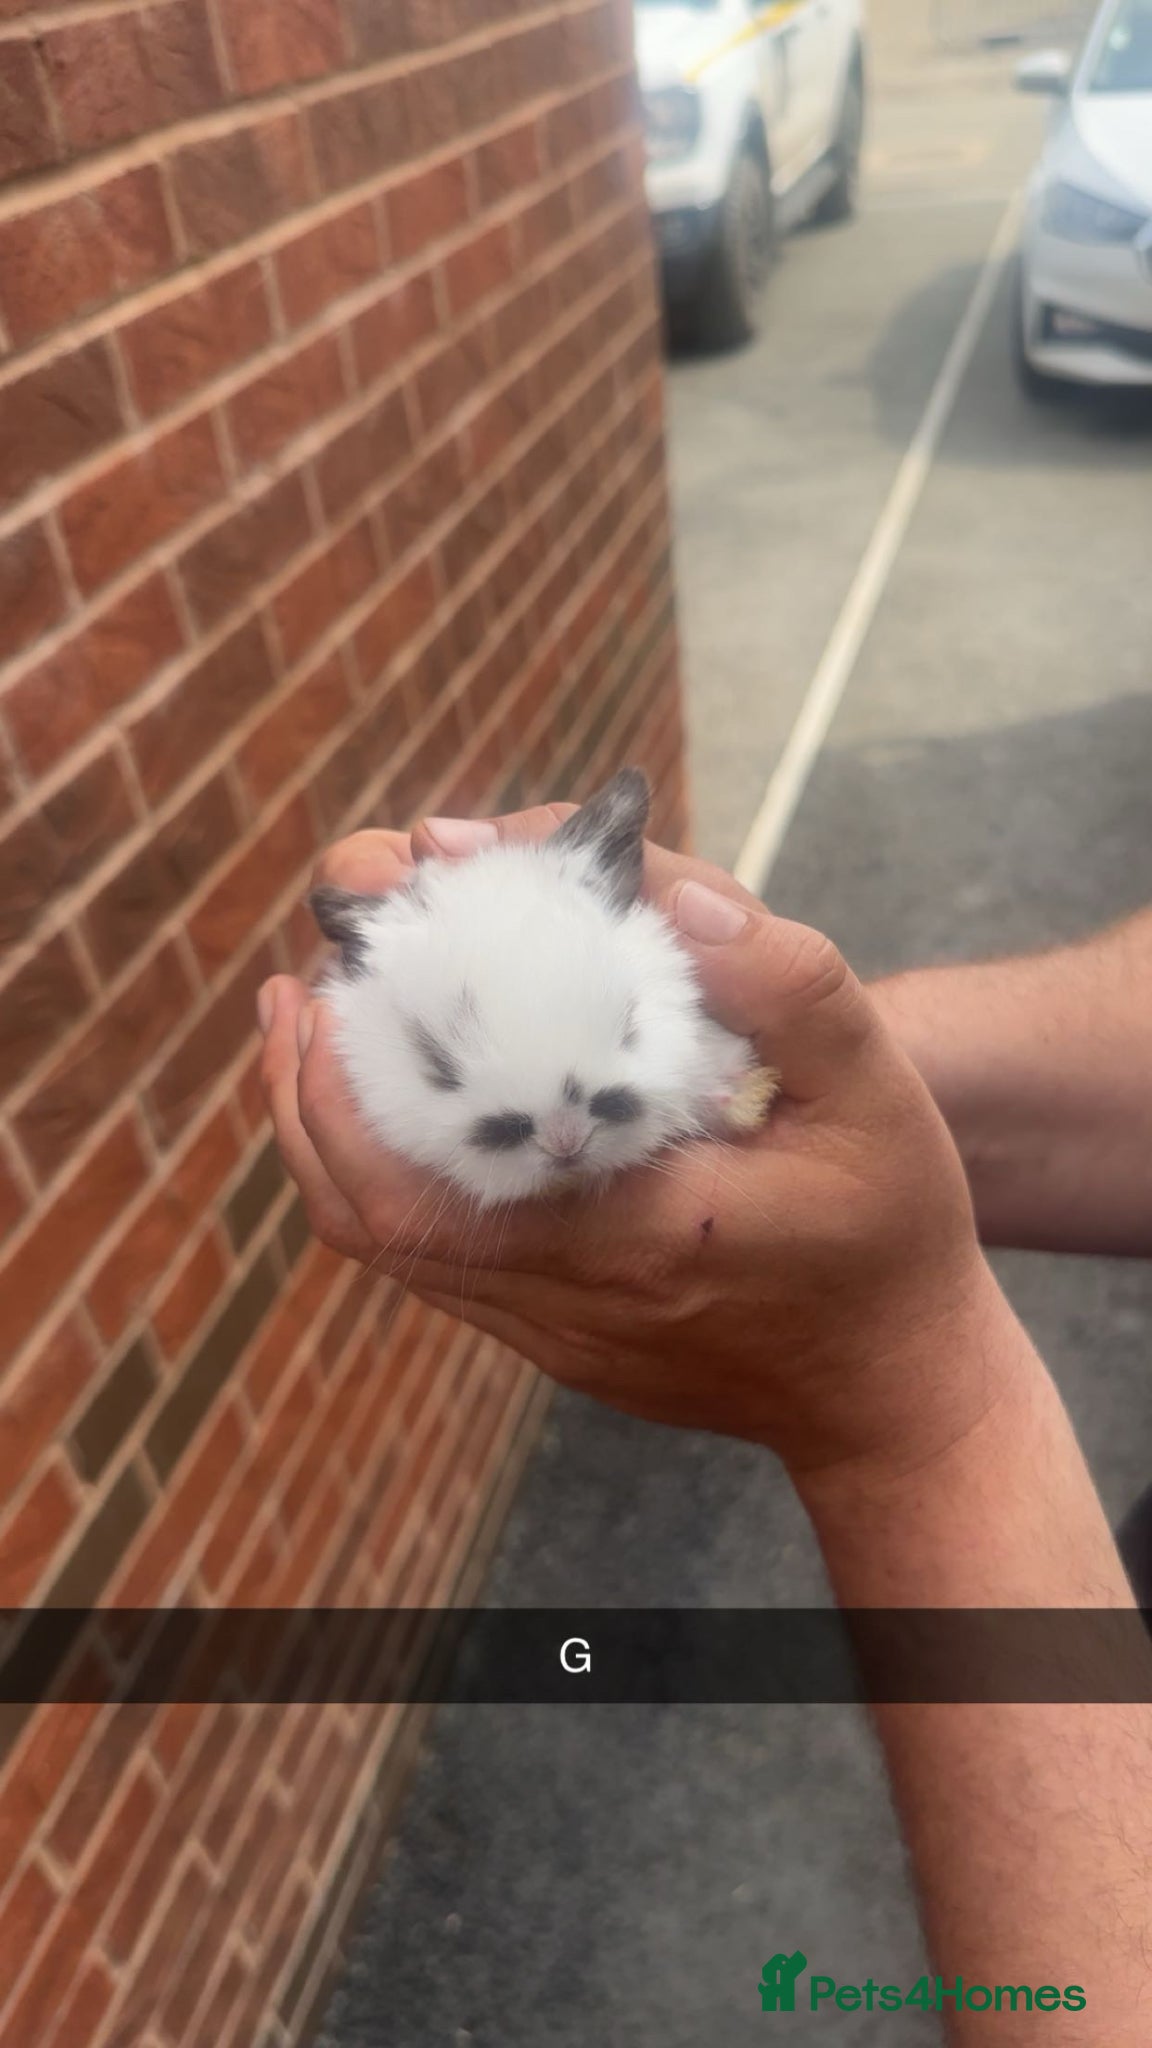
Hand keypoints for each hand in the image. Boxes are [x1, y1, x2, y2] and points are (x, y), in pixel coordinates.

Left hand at [259, 804, 1007, 1485]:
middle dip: (307, 1085)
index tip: (342, 960)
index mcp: (635, 1232)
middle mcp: (567, 1295)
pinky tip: (394, 1089)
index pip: (431, 1172)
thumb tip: (670, 894)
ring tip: (314, 1017)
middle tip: (308, 973)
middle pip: (366, 1210)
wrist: (891, 1394)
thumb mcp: (876, 1092)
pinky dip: (381, 1167)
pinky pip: (428, 1255)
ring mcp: (547, 1329)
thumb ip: (786, 987)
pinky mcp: (549, 1337)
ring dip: (328, 1126)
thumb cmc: (891, 1236)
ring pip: (381, 1242)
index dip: (349, 1073)